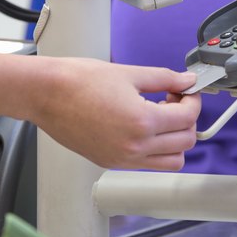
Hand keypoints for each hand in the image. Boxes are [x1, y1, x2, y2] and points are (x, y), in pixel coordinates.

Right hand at [33, 59, 200, 170]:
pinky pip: (147, 164)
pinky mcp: (110, 162)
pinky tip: (142, 126)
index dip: (192, 101)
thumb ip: (164, 79)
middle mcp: (134, 146)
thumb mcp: (129, 73)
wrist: (44, 94)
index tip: (186, 91)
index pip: (188, 118)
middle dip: (186, 119)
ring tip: (161, 117)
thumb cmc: (77, 81)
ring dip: (175, 140)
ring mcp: (122, 158)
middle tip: (174, 100)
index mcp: (142, 121)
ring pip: (171, 161)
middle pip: (185, 142)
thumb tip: (186, 81)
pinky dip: (155, 149)